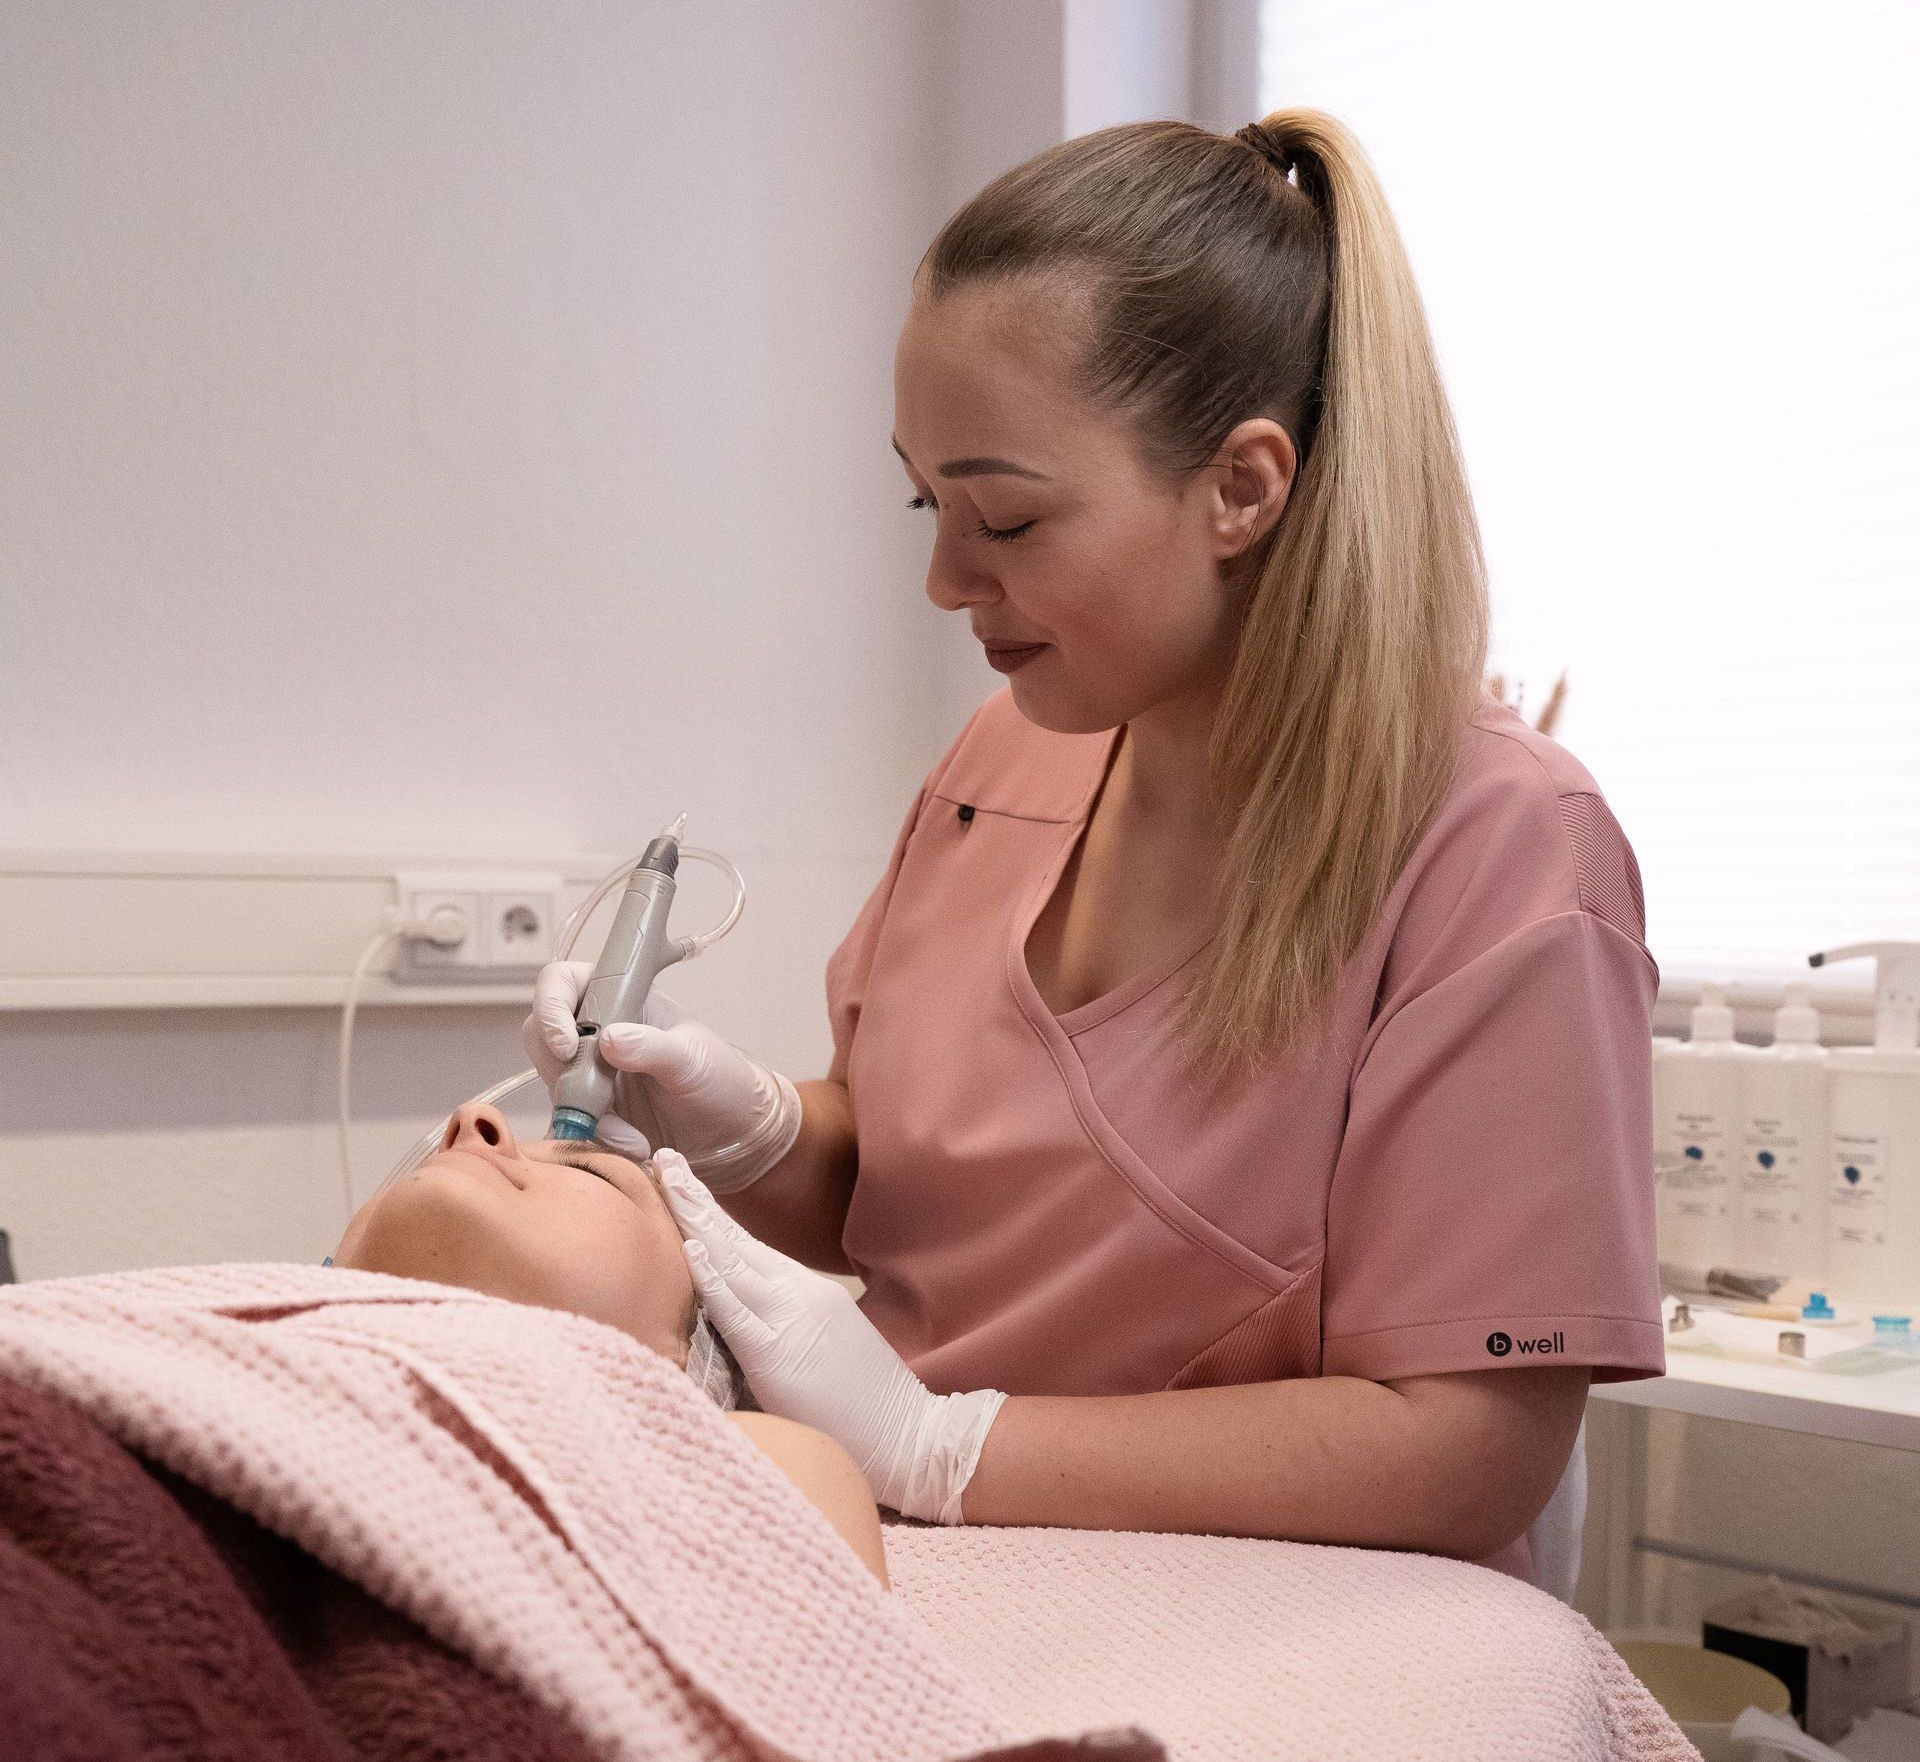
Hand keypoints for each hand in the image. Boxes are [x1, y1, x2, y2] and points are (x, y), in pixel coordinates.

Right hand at [523, 963, 801, 1192]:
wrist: (734, 1133)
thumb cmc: (721, 1079)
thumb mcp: (692, 1059)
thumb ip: (652, 1046)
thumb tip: (608, 1038)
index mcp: (621, 997)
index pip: (562, 982)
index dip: (551, 1007)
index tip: (568, 1045)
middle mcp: (597, 1029)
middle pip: (542, 1036)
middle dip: (564, 1073)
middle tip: (596, 1102)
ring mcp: (591, 1072)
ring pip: (555, 1084)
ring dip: (586, 1114)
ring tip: (633, 1138)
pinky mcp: (593, 1111)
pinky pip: (572, 1121)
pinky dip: (596, 1136)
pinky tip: (633, 1147)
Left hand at [653, 1149, 1006, 1523]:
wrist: (908, 1434)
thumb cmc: (862, 1402)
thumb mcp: (821, 1342)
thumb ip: (781, 1321)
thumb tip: (737, 1315)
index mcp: (804, 1289)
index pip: (745, 1242)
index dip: (710, 1210)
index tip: (681, 1177)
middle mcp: (797, 1292)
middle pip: (734, 1237)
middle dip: (694, 1198)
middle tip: (662, 1159)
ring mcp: (789, 1319)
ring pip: (731, 1260)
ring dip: (694, 1220)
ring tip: (666, 1182)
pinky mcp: (778, 1355)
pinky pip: (736, 1312)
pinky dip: (713, 1277)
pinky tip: (692, 1248)